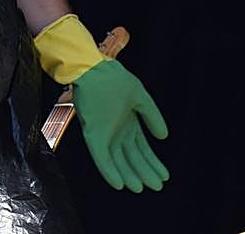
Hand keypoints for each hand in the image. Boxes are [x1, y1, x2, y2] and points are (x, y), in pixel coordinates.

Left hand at [71, 59, 169, 191]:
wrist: (91, 67)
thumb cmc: (113, 78)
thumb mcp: (139, 96)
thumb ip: (152, 116)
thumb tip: (164, 137)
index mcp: (128, 122)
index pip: (142, 148)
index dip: (153, 162)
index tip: (164, 176)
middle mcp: (116, 130)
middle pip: (132, 157)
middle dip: (144, 172)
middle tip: (157, 187)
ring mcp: (103, 132)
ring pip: (117, 160)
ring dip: (129, 174)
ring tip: (140, 188)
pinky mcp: (92, 134)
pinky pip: (100, 156)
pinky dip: (108, 170)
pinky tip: (118, 184)